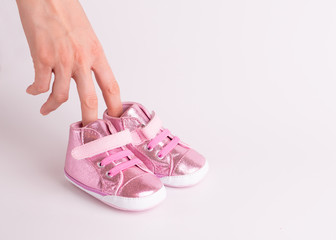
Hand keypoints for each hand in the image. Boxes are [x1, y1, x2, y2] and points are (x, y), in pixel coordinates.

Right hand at [16, 0, 121, 124]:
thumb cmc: (67, 12)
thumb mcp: (88, 37)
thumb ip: (90, 59)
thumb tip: (88, 78)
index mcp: (97, 54)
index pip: (111, 86)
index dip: (116, 106)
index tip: (116, 118)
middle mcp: (82, 60)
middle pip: (90, 99)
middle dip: (90, 119)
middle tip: (89, 131)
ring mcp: (62, 61)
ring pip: (60, 97)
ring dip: (51, 107)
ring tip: (46, 109)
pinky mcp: (42, 59)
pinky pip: (40, 85)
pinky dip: (35, 92)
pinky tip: (33, 91)